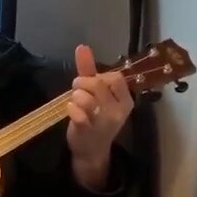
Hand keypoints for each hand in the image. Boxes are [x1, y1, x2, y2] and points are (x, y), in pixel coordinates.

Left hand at [66, 44, 133, 187]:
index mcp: (125, 101)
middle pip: (98, 84)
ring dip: (76, 96)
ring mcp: (103, 122)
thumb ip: (89, 70)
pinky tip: (71, 111)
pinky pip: (78, 113)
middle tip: (77, 90)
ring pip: (86, 98)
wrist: (92, 150)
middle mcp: (117, 111)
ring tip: (75, 101)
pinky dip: (71, 108)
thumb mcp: (97, 94)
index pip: (116, 78)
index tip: (92, 83)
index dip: (99, 76)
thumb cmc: (95, 117)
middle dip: (82, 83)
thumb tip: (82, 46)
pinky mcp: (88, 131)